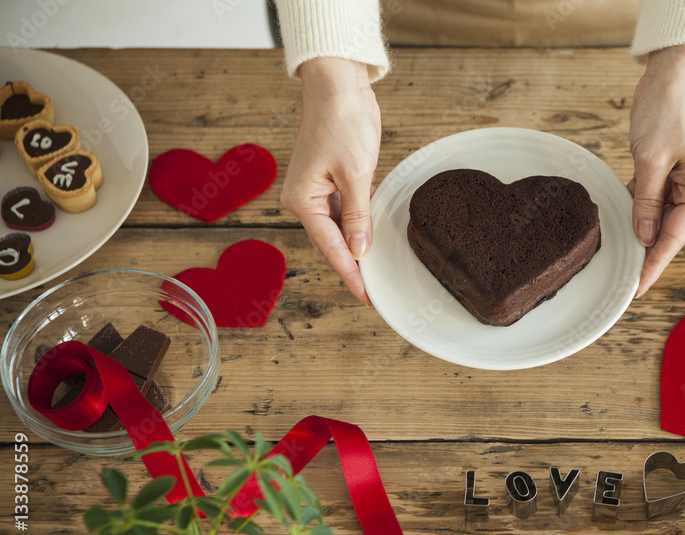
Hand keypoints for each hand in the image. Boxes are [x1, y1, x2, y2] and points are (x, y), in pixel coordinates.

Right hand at [281, 57, 380, 305]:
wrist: (339, 86)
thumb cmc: (342, 122)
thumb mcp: (355, 174)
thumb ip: (357, 216)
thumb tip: (359, 252)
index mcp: (303, 201)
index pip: (330, 249)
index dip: (350, 275)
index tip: (367, 297)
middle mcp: (306, 200)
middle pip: (331, 244)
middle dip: (353, 264)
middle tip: (378, 288)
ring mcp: (319, 191)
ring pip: (340, 230)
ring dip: (359, 244)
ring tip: (381, 266)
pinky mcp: (334, 181)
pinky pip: (347, 212)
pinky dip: (361, 223)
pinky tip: (377, 233)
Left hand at [628, 45, 684, 296]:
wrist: (674, 73)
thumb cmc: (668, 110)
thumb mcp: (651, 160)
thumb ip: (646, 201)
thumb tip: (644, 237)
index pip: (673, 239)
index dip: (653, 266)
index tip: (635, 290)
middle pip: (667, 233)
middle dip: (645, 255)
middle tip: (621, 282)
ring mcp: (684, 180)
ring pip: (658, 218)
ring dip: (639, 234)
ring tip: (619, 260)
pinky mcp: (669, 170)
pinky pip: (651, 199)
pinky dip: (636, 212)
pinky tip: (620, 226)